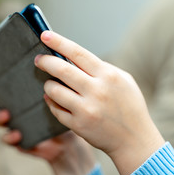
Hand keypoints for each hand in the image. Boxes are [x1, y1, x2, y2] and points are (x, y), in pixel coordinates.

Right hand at [0, 81, 95, 174]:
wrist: (69, 139)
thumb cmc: (63, 110)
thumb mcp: (59, 92)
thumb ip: (53, 79)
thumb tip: (55, 57)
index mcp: (21, 93)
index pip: (1, 83)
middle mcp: (14, 107)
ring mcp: (15, 124)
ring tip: (6, 114)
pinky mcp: (20, 140)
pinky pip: (10, 139)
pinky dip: (11, 137)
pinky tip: (18, 134)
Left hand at [35, 31, 164, 174]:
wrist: (135, 140)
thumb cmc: (129, 106)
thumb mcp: (123, 80)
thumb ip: (100, 69)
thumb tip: (72, 59)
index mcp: (108, 75)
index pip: (78, 52)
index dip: (59, 42)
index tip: (45, 35)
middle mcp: (96, 91)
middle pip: (61, 69)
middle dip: (45, 61)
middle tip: (38, 59)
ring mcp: (86, 109)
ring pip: (54, 90)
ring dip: (48, 85)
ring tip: (50, 83)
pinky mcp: (78, 125)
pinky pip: (55, 109)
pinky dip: (51, 102)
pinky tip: (54, 99)